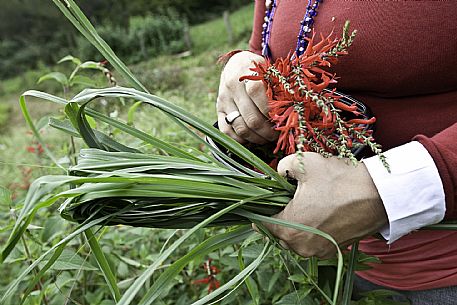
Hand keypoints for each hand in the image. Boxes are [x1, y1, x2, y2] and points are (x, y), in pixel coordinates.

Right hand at [217, 51, 276, 143]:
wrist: (236, 65)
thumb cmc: (259, 70)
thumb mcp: (269, 70)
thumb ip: (277, 86)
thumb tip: (291, 110)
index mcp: (246, 73)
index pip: (257, 93)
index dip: (271, 110)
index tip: (282, 119)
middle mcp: (232, 87)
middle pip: (251, 118)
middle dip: (268, 131)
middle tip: (277, 135)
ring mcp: (224, 100)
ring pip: (241, 128)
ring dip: (257, 138)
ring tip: (267, 139)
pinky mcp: (219, 110)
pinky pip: (227, 132)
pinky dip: (241, 140)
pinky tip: (252, 139)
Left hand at [263, 153, 387, 258]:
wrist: (379, 195)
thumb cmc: (339, 179)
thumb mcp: (304, 163)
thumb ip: (282, 167)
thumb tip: (279, 172)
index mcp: (288, 230)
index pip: (262, 223)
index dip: (261, 208)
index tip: (265, 198)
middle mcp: (301, 247)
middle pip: (278, 232)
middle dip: (279, 215)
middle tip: (287, 197)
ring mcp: (318, 251)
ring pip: (296, 237)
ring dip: (296, 223)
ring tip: (305, 203)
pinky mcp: (334, 250)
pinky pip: (313, 240)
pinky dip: (311, 229)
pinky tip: (319, 211)